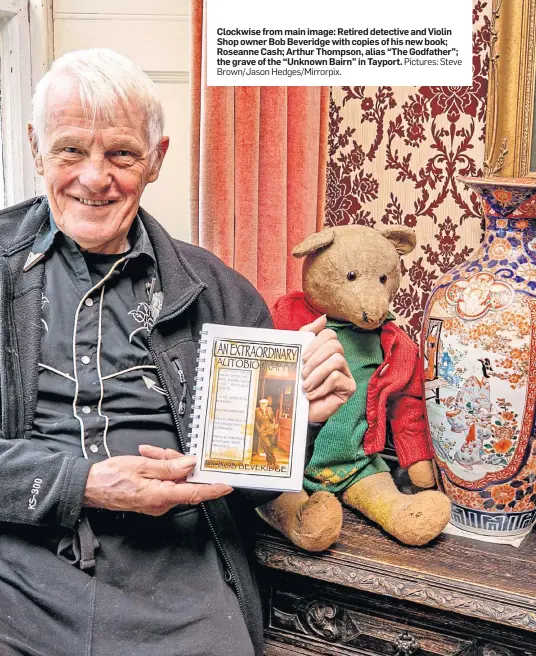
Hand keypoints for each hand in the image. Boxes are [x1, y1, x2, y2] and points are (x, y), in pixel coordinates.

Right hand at [83, 447, 232, 514]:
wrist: (88, 487)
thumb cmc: (110, 477)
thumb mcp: (141, 465)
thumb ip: (168, 466)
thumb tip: (190, 464)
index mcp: (160, 496)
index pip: (194, 494)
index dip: (213, 489)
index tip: (228, 485)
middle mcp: (161, 504)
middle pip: (183, 482)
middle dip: (178, 463)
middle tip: (161, 452)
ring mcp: (156, 503)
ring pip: (174, 479)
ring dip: (166, 463)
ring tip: (149, 453)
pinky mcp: (152, 499)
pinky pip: (164, 482)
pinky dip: (160, 469)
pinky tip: (148, 458)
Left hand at [300, 315, 355, 422]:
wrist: (298, 410)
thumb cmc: (297, 382)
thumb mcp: (298, 355)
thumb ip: (308, 334)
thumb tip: (323, 318)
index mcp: (328, 350)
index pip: (330, 335)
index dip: (315, 343)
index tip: (303, 357)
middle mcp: (340, 360)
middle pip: (335, 346)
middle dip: (315, 359)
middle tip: (303, 373)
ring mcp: (346, 374)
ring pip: (337, 361)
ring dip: (317, 374)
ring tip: (306, 386)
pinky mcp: (349, 388)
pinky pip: (336, 379)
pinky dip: (320, 387)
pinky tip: (312, 394)